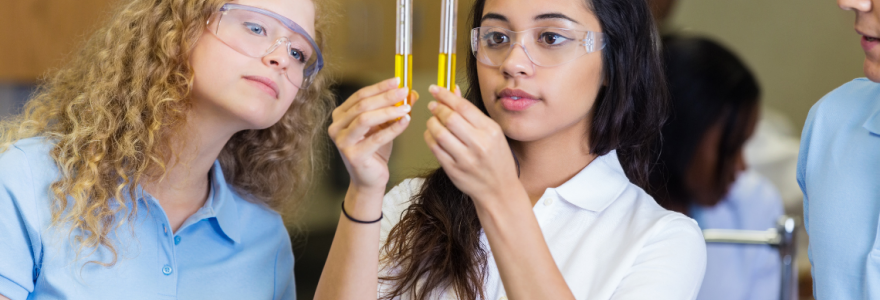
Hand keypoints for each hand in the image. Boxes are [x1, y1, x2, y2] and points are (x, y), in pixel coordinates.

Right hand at [329, 78, 418, 192]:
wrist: (369, 180)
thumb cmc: (374, 152)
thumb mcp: (383, 126)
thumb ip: (393, 109)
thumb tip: (411, 93)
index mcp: (340, 116)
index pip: (360, 96)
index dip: (380, 87)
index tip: (398, 81)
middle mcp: (336, 127)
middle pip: (362, 105)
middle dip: (385, 96)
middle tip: (404, 91)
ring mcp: (342, 142)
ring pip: (366, 119)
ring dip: (388, 111)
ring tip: (407, 107)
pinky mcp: (354, 155)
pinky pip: (376, 138)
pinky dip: (393, 128)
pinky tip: (405, 121)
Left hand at [424, 85, 518, 204]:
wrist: (499, 190)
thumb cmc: (497, 160)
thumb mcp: (492, 133)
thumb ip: (471, 113)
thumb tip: (454, 92)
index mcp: (490, 131)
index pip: (463, 106)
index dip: (445, 95)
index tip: (435, 89)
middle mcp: (479, 144)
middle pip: (449, 118)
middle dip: (437, 108)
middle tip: (433, 105)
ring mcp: (465, 159)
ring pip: (439, 133)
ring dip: (431, 122)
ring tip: (432, 120)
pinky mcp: (454, 170)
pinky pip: (435, 149)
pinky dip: (429, 137)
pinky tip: (432, 134)